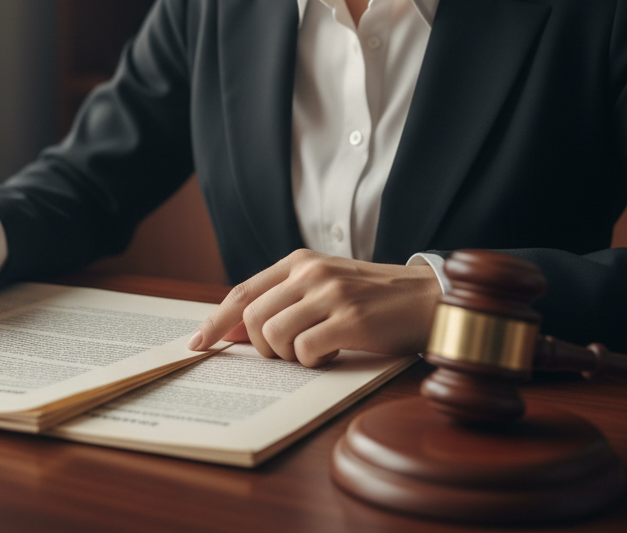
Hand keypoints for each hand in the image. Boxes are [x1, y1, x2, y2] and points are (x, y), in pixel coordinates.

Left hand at [186, 249, 439, 366]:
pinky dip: (311, 362)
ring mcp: (330, 294)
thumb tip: (234, 331)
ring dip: (286, 356)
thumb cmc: (372, 298)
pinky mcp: (350, 319)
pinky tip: (331, 355)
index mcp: (299, 263)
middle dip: (260, 347)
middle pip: (252, 317)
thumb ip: (283, 302)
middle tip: (285, 354)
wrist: (428, 298)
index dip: (216, 320)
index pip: (242, 291)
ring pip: (274, 335)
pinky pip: (305, 351)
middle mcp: (310, 273)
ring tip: (311, 352)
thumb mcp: (324, 287)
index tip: (198, 343)